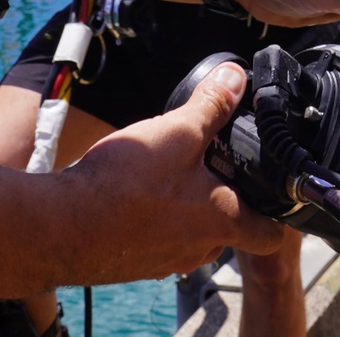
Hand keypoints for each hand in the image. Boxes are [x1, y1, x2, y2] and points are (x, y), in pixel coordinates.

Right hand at [58, 62, 281, 282]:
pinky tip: (140, 190)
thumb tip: (237, 78)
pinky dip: (159, 216)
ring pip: (194, 233)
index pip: (271, 236)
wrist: (58, 228)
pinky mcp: (134, 262)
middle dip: (230, 199)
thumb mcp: (176, 131)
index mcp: (220, 221)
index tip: (278, 190)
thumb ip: (212, 105)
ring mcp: (163, 260)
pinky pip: (160, 238)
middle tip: (221, 164)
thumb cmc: (122, 187)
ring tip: (177, 171)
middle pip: (231, 230)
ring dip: (191, 206)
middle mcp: (196, 249)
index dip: (281, 214)